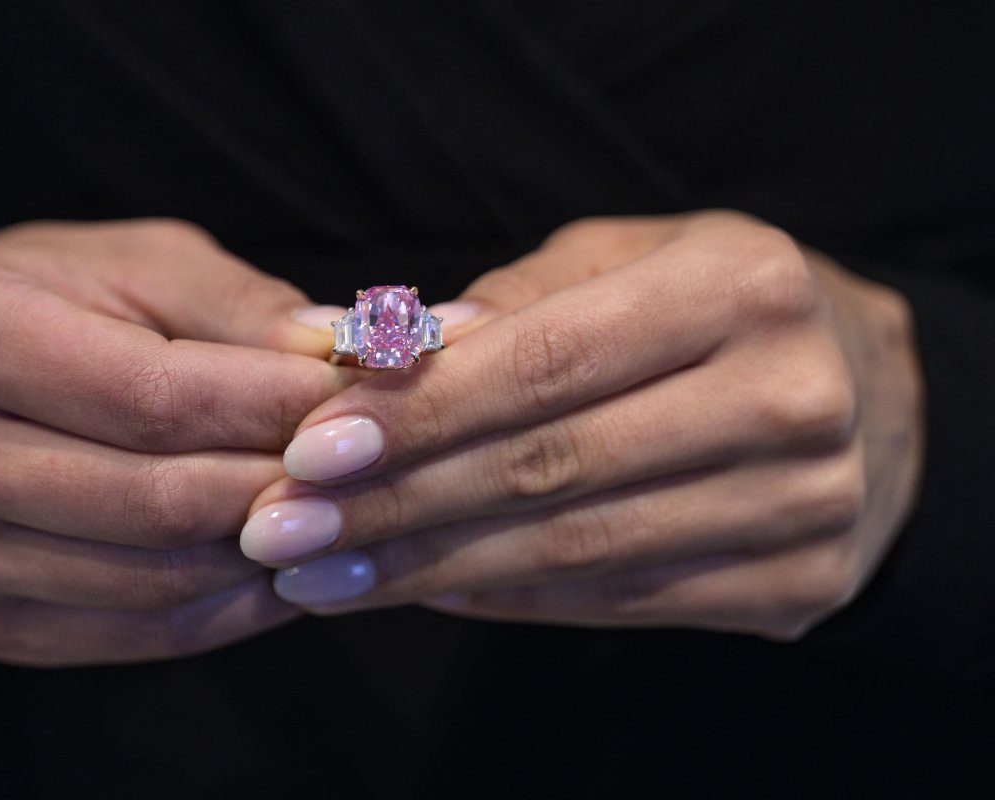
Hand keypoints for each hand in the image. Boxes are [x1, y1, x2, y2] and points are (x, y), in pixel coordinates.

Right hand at [0, 218, 355, 664]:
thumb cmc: (60, 304)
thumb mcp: (144, 265)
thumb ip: (244, 309)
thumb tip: (353, 359)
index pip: (153, 398)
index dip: (276, 409)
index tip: (365, 402)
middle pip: (155, 501)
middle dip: (284, 487)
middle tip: (367, 467)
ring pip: (157, 583)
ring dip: (270, 555)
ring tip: (341, 515)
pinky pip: (140, 634)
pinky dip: (233, 609)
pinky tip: (286, 568)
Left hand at [240, 212, 922, 639]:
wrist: (873, 396)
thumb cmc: (721, 307)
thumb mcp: (634, 258)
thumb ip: (518, 300)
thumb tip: (386, 351)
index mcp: (740, 290)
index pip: (547, 363)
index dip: (419, 412)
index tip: (306, 450)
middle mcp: (784, 398)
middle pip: (549, 468)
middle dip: (395, 505)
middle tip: (280, 528)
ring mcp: (800, 506)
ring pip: (573, 551)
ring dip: (428, 569)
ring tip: (322, 574)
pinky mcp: (791, 584)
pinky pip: (615, 602)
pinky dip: (502, 600)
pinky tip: (419, 591)